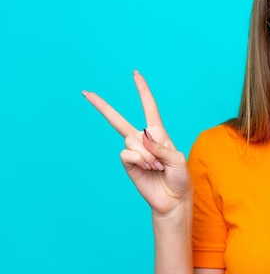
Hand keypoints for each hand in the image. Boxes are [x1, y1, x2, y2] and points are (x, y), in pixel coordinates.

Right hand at [83, 70, 190, 216]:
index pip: (149, 108)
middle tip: (85, 92)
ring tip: (157, 166)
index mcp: (158, 133)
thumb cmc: (179, 178)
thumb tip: (142, 135)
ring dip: (147, 154)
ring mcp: (133, 151)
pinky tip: (148, 168)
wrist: (172, 199)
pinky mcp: (128, 163)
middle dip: (102, 106)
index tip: (135, 74)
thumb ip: (161, 146)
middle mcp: (142, 139)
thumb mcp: (178, 159)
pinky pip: (127, 153)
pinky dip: (140, 160)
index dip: (143, 91)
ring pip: (131, 140)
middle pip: (118, 120)